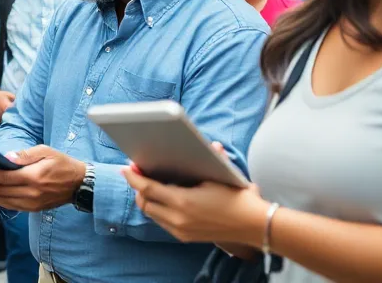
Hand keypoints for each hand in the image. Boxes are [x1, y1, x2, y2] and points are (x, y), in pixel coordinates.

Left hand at [0, 145, 86, 211]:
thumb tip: (6, 156)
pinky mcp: (31, 209)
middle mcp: (31, 194)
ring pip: (0, 201)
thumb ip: (25, 154)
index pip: (3, 177)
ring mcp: (31, 204)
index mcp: (34, 177)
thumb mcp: (46, 151)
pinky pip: (8, 206)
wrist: (79, 184)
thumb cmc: (62, 163)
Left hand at [124, 161, 270, 244]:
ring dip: (147, 200)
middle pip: (144, 203)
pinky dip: (157, 210)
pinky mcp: (185, 237)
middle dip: (137, 188)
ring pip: (151, 214)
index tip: (126, 167)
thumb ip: (208, 158)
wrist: (255, 226)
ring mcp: (181, 230)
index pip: (147, 189)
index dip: (133, 178)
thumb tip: (209, 144)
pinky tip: (163, 199)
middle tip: (137, 174)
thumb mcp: (220, 175)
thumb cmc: (238, 197)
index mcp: (184, 201)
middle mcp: (179, 219)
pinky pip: (162, 222)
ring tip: (148, 185)